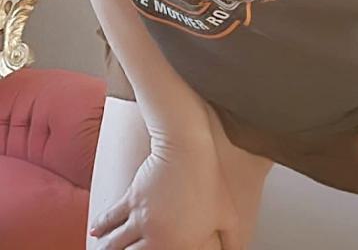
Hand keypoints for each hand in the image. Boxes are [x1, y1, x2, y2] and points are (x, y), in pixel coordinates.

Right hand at [89, 129, 243, 249]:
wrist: (187, 149)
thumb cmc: (211, 181)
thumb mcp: (228, 215)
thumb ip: (232, 242)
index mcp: (178, 245)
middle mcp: (156, 237)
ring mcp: (140, 219)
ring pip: (115, 243)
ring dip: (106, 249)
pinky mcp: (131, 199)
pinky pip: (111, 217)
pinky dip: (101, 226)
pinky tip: (95, 233)